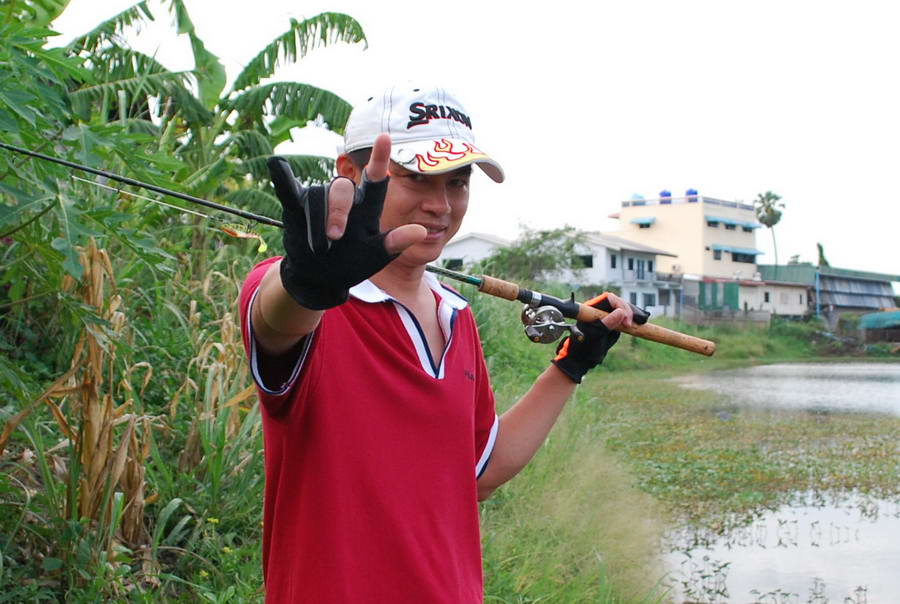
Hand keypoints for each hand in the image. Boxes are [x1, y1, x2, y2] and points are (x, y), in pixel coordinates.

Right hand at [267, 134, 424, 309]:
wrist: (321, 277)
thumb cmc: (352, 263)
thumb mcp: (376, 257)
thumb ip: (395, 244)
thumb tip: (422, 232)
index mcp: (366, 208)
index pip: (375, 180)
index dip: (380, 158)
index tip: (385, 136)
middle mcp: (345, 198)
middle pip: (342, 190)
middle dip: (337, 213)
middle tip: (334, 238)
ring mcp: (320, 200)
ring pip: (318, 198)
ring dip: (317, 223)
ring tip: (319, 247)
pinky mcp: (297, 207)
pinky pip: (289, 189)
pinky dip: (281, 177)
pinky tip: (275, 163)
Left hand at [551, 292, 633, 383]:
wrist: (583, 359)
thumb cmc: (584, 347)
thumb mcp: (595, 336)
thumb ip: (606, 324)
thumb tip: (620, 312)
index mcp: (592, 309)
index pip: (609, 298)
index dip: (620, 305)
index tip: (625, 320)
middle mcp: (600, 310)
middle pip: (619, 302)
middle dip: (628, 311)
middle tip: (630, 325)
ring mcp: (608, 316)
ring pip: (624, 309)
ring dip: (632, 315)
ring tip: (638, 323)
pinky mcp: (614, 323)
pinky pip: (625, 318)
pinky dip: (633, 320)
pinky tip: (638, 324)